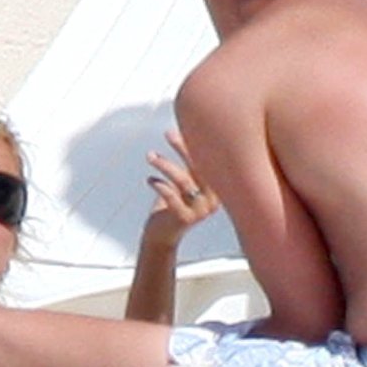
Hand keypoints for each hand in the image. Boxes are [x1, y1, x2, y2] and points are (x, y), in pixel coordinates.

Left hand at [144, 128, 218, 246]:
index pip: (207, 161)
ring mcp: (201, 210)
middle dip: (182, 148)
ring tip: (150, 156)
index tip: (181, 129)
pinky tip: (150, 179)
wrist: (161, 237)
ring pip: (183, 180)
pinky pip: (171, 195)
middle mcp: (213, 200)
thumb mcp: (182, 183)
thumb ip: (186, 165)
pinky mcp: (185, 218)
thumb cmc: (171, 206)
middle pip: (199, 166)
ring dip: (165, 164)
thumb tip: (180, 133)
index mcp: (216, 189)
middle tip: (168, 134)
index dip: (194, 144)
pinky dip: (159, 184)